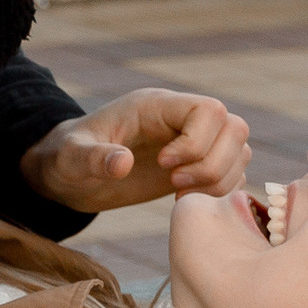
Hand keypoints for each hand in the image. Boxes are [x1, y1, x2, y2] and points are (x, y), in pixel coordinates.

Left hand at [18, 87, 249, 213]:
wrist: (71, 175)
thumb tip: (122, 163)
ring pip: (239, 151)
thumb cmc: (67, 158)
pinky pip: (233, 173)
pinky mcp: (195, 167)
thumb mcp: (72, 157)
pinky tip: (184, 201)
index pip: (209, 110)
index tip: (164, 166)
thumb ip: (94, 158)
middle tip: (173, 185)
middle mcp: (181, 120)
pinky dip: (219, 191)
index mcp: (156, 106)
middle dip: (212, 163)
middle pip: (234, 128)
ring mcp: (192, 143)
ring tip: (178, 195)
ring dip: (219, 179)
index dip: (197, 142)